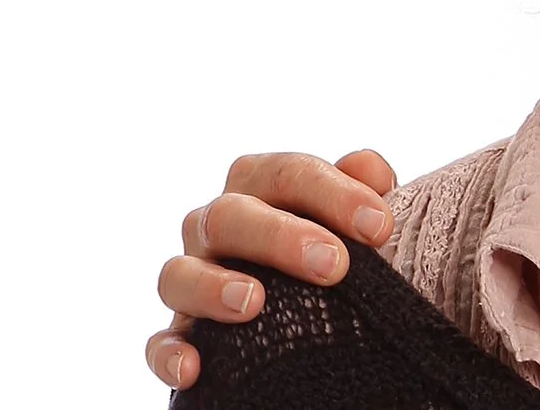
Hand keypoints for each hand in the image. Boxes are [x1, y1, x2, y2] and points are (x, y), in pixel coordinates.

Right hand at [145, 149, 396, 389]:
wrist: (319, 307)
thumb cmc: (340, 245)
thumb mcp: (356, 216)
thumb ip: (364, 187)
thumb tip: (371, 170)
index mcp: (261, 185)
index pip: (288, 174)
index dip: (335, 194)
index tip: (379, 227)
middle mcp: (218, 224)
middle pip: (230, 215)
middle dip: (281, 237)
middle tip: (334, 265)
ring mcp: (193, 277)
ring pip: (179, 273)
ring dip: (212, 286)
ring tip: (253, 303)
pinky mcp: (181, 332)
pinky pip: (160, 342)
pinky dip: (170, 354)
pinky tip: (193, 368)